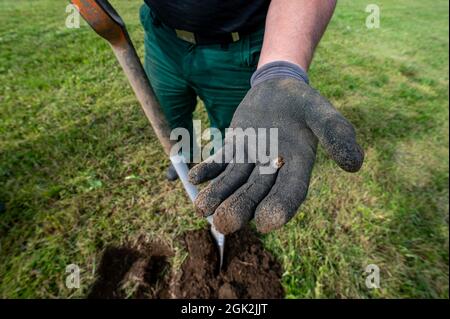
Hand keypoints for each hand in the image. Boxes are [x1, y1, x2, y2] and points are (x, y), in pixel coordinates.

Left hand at [188, 76, 363, 233]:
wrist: (278, 88)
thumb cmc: (303, 102)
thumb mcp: (321, 112)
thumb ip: (336, 133)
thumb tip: (354, 165)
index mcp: (297, 168)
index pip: (290, 194)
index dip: (279, 208)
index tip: (266, 223)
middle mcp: (272, 172)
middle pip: (255, 195)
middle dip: (239, 209)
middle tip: (223, 223)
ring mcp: (250, 162)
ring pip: (233, 184)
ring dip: (218, 195)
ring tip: (201, 208)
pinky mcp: (233, 151)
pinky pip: (219, 163)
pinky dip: (207, 170)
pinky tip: (194, 177)